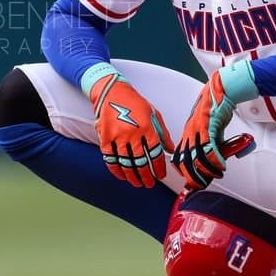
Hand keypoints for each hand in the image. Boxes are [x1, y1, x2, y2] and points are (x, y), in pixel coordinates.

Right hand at [85, 65, 173, 186]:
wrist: (111, 91)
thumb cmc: (135, 102)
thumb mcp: (154, 114)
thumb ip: (163, 133)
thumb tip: (170, 150)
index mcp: (147, 128)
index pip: (156, 154)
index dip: (159, 168)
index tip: (160, 175)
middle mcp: (133, 133)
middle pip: (141, 162)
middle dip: (146, 176)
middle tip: (149, 184)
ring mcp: (118, 136)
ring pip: (126, 163)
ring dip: (132, 176)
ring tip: (137, 183)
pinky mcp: (105, 138)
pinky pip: (111, 159)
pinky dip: (116, 170)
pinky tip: (122, 176)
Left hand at [172, 65, 255, 188]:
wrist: (220, 90)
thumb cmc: (215, 108)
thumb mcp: (209, 130)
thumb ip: (210, 144)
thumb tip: (216, 159)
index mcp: (187, 135)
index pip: (180, 159)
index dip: (185, 173)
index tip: (191, 184)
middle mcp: (189, 133)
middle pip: (186, 161)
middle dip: (194, 177)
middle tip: (202, 185)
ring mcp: (197, 130)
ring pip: (197, 157)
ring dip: (208, 170)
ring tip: (216, 174)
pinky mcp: (208, 126)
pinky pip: (209, 147)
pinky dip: (216, 159)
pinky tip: (221, 164)